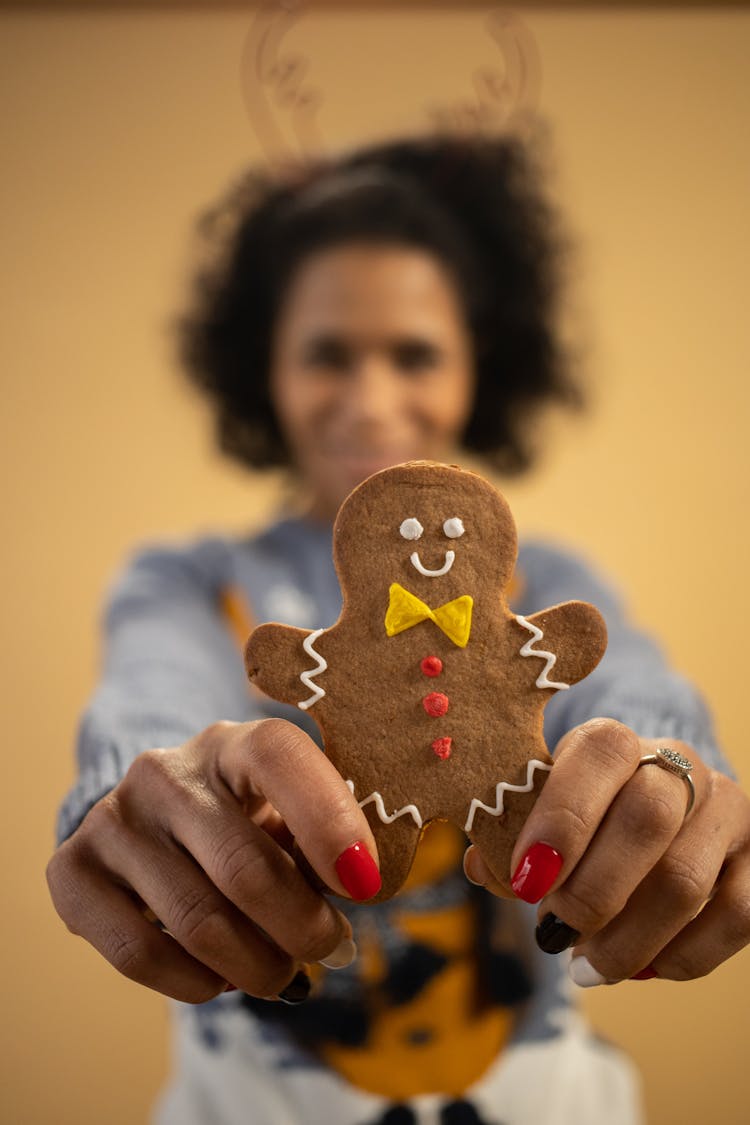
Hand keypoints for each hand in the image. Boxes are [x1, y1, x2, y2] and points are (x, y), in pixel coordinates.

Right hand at [46, 719, 380, 1001]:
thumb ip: (321, 846)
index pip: (279, 758)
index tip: (366, 885)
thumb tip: (357, 890)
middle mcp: (166, 771)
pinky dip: (195, 984)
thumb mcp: (286, 816)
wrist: (152, 826)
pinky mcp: (72, 870)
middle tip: (329, 950)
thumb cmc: (246, 824)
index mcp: (233, 743)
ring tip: (281, 975)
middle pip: (244, 868)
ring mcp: (113, 818)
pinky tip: (220, 980)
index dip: (330, 822)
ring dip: (257, 967)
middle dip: (302, 928)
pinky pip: (139, 953)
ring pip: (198, 922)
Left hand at [464, 718, 749, 983]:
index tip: (526, 880)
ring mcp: (726, 812)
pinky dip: (681, 957)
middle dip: (593, 891)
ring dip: (628, 938)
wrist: (657, 809)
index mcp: (614, 742)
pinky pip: (734, 917)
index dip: (561, 818)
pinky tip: (642, 970)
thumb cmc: (581, 818)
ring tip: (586, 965)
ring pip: (686, 880)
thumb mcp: (540, 812)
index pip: (599, 755)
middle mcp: (680, 765)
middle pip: (647, 819)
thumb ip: (510, 837)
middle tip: (554, 932)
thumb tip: (485, 867)